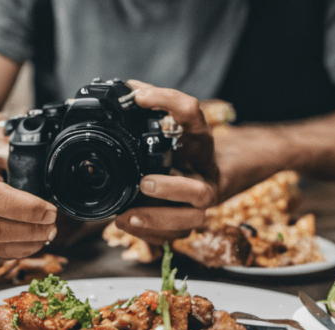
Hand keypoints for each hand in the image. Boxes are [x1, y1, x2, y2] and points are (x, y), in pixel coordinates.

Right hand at [0, 140, 57, 257]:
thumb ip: (15, 156)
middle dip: (30, 229)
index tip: (49, 209)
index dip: (27, 207)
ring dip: (29, 242)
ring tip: (50, 232)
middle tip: (52, 224)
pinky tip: (39, 240)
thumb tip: (43, 161)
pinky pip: (3, 253)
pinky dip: (25, 250)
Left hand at [113, 80, 218, 244]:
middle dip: (171, 190)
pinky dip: (148, 234)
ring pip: (190, 221)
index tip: (139, 97)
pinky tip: (126, 223)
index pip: (191, 113)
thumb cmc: (184, 149)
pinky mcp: (187, 223)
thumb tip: (126, 87)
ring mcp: (198, 203)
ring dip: (158, 220)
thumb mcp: (174, 124)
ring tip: (127, 215)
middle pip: (199, 191)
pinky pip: (173, 237)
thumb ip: (153, 106)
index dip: (167, 101)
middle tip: (143, 183)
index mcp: (199, 141)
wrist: (208, 174)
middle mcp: (203, 174)